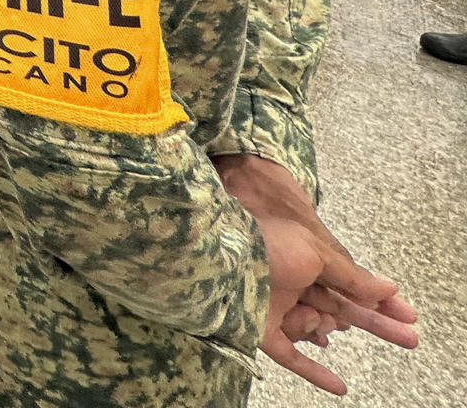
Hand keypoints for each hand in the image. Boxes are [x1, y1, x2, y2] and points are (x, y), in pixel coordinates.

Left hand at [214, 155, 417, 392]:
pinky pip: (288, 354)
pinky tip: (340, 386)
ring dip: (320, 325)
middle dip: (376, 323)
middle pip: (341, 307)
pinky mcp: (258, 326)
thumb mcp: (315, 250)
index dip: (381, 300)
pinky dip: (313, 369)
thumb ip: (350, 274)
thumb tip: (387, 287)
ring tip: (315, 315)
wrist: (215, 245)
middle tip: (410, 339)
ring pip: (313, 326)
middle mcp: (293, 281)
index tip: (408, 316)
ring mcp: (276, 304)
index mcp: (307, 259)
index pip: (352, 284)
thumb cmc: (264, 238)